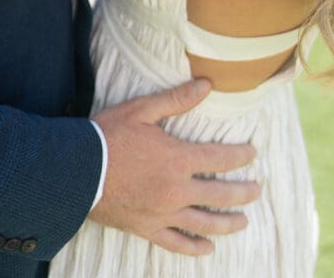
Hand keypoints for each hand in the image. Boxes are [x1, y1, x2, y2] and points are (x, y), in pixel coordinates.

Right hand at [91, 79, 259, 255]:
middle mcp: (176, 191)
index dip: (240, 156)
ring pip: (205, 223)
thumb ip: (177, 100)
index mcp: (178, 159)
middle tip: (257, 190)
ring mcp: (163, 213)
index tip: (253, 153)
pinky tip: (208, 248)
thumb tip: (207, 85)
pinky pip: (177, 243)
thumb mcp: (142, 110)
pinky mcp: (147, 228)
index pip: (220, 159)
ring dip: (228, 223)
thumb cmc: (108, 135)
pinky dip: (195, 247)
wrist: (76, 170)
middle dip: (243, 192)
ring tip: (244, 221)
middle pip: (220, 195)